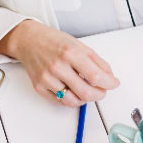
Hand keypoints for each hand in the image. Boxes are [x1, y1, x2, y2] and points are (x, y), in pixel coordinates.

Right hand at [0, 20, 118, 106]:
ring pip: (74, 101)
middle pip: (86, 92)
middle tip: (103, 90)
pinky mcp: (39, 87)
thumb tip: (109, 76)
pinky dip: (72, 99)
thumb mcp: (79, 45)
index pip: (95, 76)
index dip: (109, 83)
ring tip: (88, 91)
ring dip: (86, 99)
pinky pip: (61, 102)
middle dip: (100, 94)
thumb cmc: (53, 41)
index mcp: (70, 53)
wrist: (29, 41)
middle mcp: (57, 66)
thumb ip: (97, 61)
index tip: (113, 83)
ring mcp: (47, 78)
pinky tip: (74, 91)